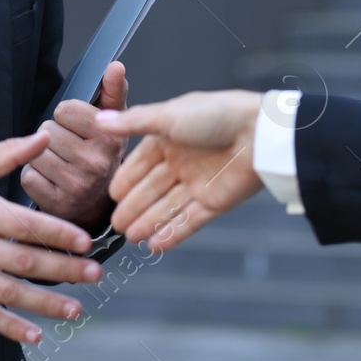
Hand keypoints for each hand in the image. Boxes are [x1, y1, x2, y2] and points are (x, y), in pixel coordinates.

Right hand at [0, 131, 101, 344]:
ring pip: (11, 292)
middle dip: (65, 269)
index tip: (85, 241)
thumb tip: (43, 136)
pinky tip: (36, 334)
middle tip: (94, 273)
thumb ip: (9, 153)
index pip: (27, 225)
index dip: (59, 234)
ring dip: (46, 304)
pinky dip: (11, 327)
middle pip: (26, 261)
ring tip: (76, 308)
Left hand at [23, 62, 127, 230]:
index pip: (65, 110)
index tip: (77, 127)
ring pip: (35, 153)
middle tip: (69, 148)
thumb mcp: (112, 120)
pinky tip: (52, 180)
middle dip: (53, 136)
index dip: (66, 116)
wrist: (97, 200)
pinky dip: (34, 176)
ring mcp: (77, 185)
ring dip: (41, 155)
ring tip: (61, 163)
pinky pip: (28, 176)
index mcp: (109, 138)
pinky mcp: (56, 202)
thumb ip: (113, 90)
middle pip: (47, 131)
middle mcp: (96, 163)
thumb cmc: (100, 153)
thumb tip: (116, 66)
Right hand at [95, 90, 262, 250]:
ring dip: (149, 222)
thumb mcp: (168, 116)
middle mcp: (183, 161)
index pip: (141, 163)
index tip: (111, 195)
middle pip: (152, 189)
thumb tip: (101, 119)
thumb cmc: (217, 116)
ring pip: (167, 208)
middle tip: (115, 224)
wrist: (259, 133)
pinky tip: (155, 245)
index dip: (126, 179)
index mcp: (171, 138)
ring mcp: (199, 183)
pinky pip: (189, 221)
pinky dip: (173, 233)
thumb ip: (133, 123)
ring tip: (130, 237)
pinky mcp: (215, 202)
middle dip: (133, 206)